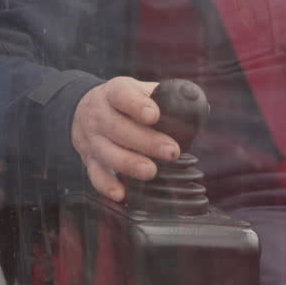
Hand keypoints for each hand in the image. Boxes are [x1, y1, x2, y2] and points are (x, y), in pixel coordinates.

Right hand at [71, 76, 180, 201]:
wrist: (84, 110)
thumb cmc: (123, 102)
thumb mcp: (139, 90)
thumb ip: (165, 98)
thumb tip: (201, 109)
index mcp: (114, 92)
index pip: (122, 95)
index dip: (137, 105)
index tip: (154, 115)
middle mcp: (99, 115)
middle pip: (118, 128)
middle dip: (146, 142)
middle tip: (171, 152)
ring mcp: (92, 138)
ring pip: (107, 152)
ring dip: (129, 164)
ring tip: (151, 172)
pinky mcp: (89, 159)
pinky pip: (95, 174)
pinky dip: (107, 186)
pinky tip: (122, 194)